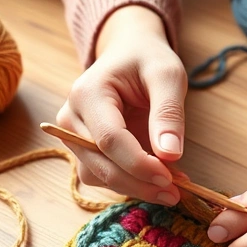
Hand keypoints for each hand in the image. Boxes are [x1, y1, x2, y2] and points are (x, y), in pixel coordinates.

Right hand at [56, 5, 185, 204]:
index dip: (139, 164)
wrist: (129, 53)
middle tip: (176, 193)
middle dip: (139, 184)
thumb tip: (170, 154)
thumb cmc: (147, 60)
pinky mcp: (82, 150)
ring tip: (171, 186)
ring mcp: (72, 137)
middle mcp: (70, 118)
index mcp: (87, 94)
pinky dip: (130, 182)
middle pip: (100, 165)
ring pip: (98, 177)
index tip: (170, 178)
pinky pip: (103, 176)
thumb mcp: (167, 75)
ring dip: (135, 187)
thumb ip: (168, 113)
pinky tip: (156, 179)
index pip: (109, 140)